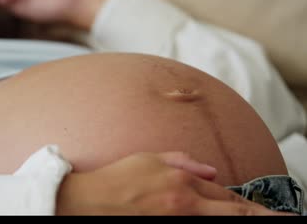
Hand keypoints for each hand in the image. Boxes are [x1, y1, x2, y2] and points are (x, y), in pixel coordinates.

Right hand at [56, 152, 293, 214]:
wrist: (91, 201)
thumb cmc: (118, 178)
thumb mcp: (148, 159)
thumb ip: (182, 161)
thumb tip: (210, 170)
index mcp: (182, 182)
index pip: (224, 194)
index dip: (249, 205)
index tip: (267, 212)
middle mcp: (185, 204)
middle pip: (232, 211)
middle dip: (259, 217)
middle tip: (285, 221)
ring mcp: (177, 219)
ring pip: (217, 220)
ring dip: (239, 218)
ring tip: (258, 220)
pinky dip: (212, 223)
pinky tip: (219, 220)